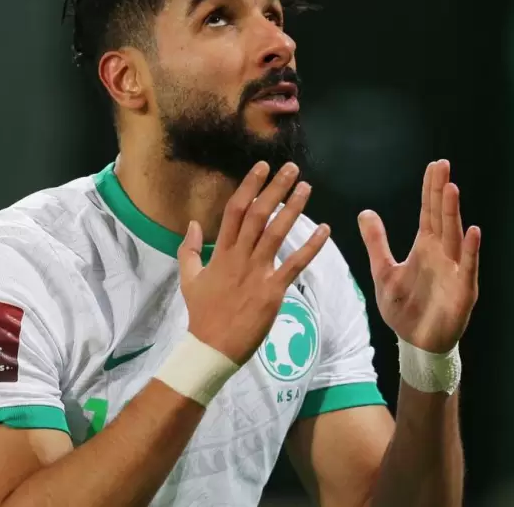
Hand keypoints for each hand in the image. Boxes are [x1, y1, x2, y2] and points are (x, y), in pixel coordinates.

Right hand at [178, 162, 329, 364]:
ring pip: (276, 233)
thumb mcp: (188, 278)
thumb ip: (189, 249)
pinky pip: (294, 264)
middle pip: (258, 214)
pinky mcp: (273, 290)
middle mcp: (239, 257)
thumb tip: (193, 223)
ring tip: (306, 188)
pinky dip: (311, 246)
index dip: (249, 186)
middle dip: (275, 189)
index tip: (262, 167)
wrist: (211, 346)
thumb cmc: (202, 313)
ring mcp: (257, 272)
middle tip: (291, 168)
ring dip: (293, 209)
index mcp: (221, 252)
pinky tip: (325, 230)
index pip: (235, 210)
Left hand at [358, 160, 479, 353]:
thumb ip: (376, 242)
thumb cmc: (404, 308)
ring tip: (451, 189)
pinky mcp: (462, 290)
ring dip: (453, 213)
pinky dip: (471, 251)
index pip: (428, 212)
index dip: (430, 189)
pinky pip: (468, 267)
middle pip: (442, 217)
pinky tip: (472, 232)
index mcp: (425, 247)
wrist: (415, 342)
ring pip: (454, 236)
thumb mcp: (383, 271)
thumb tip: (365, 212)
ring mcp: (455, 270)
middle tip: (443, 166)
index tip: (434, 166)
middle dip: (442, 192)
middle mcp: (442, 253)